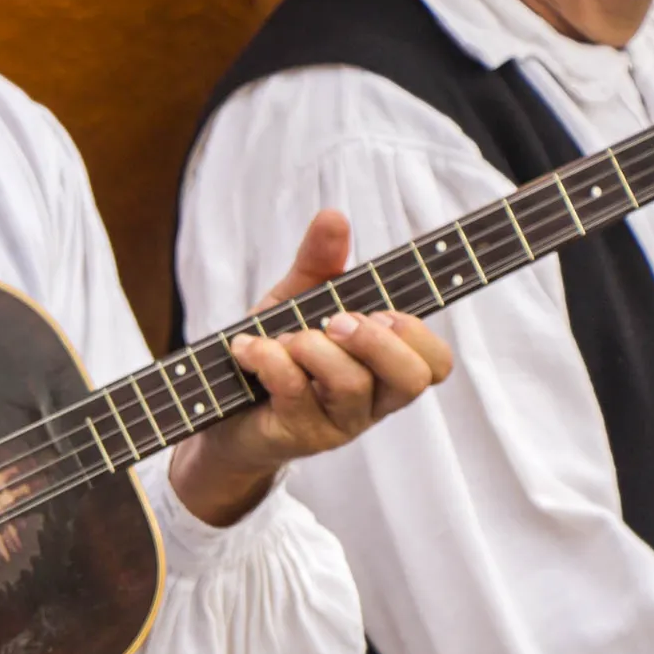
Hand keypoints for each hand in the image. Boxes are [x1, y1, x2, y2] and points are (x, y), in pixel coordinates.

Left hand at [169, 209, 454, 525]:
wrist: (216, 404)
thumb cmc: (271, 353)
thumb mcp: (295, 301)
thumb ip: (318, 263)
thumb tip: (334, 217)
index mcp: (384, 369)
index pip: (436, 364)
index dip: (418, 335)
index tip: (380, 310)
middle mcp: (371, 403)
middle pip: (411, 379)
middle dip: (374, 340)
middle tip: (334, 320)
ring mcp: (337, 425)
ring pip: (350, 383)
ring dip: (312, 347)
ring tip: (281, 337)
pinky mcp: (298, 437)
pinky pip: (295, 391)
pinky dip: (269, 359)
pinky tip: (247, 348)